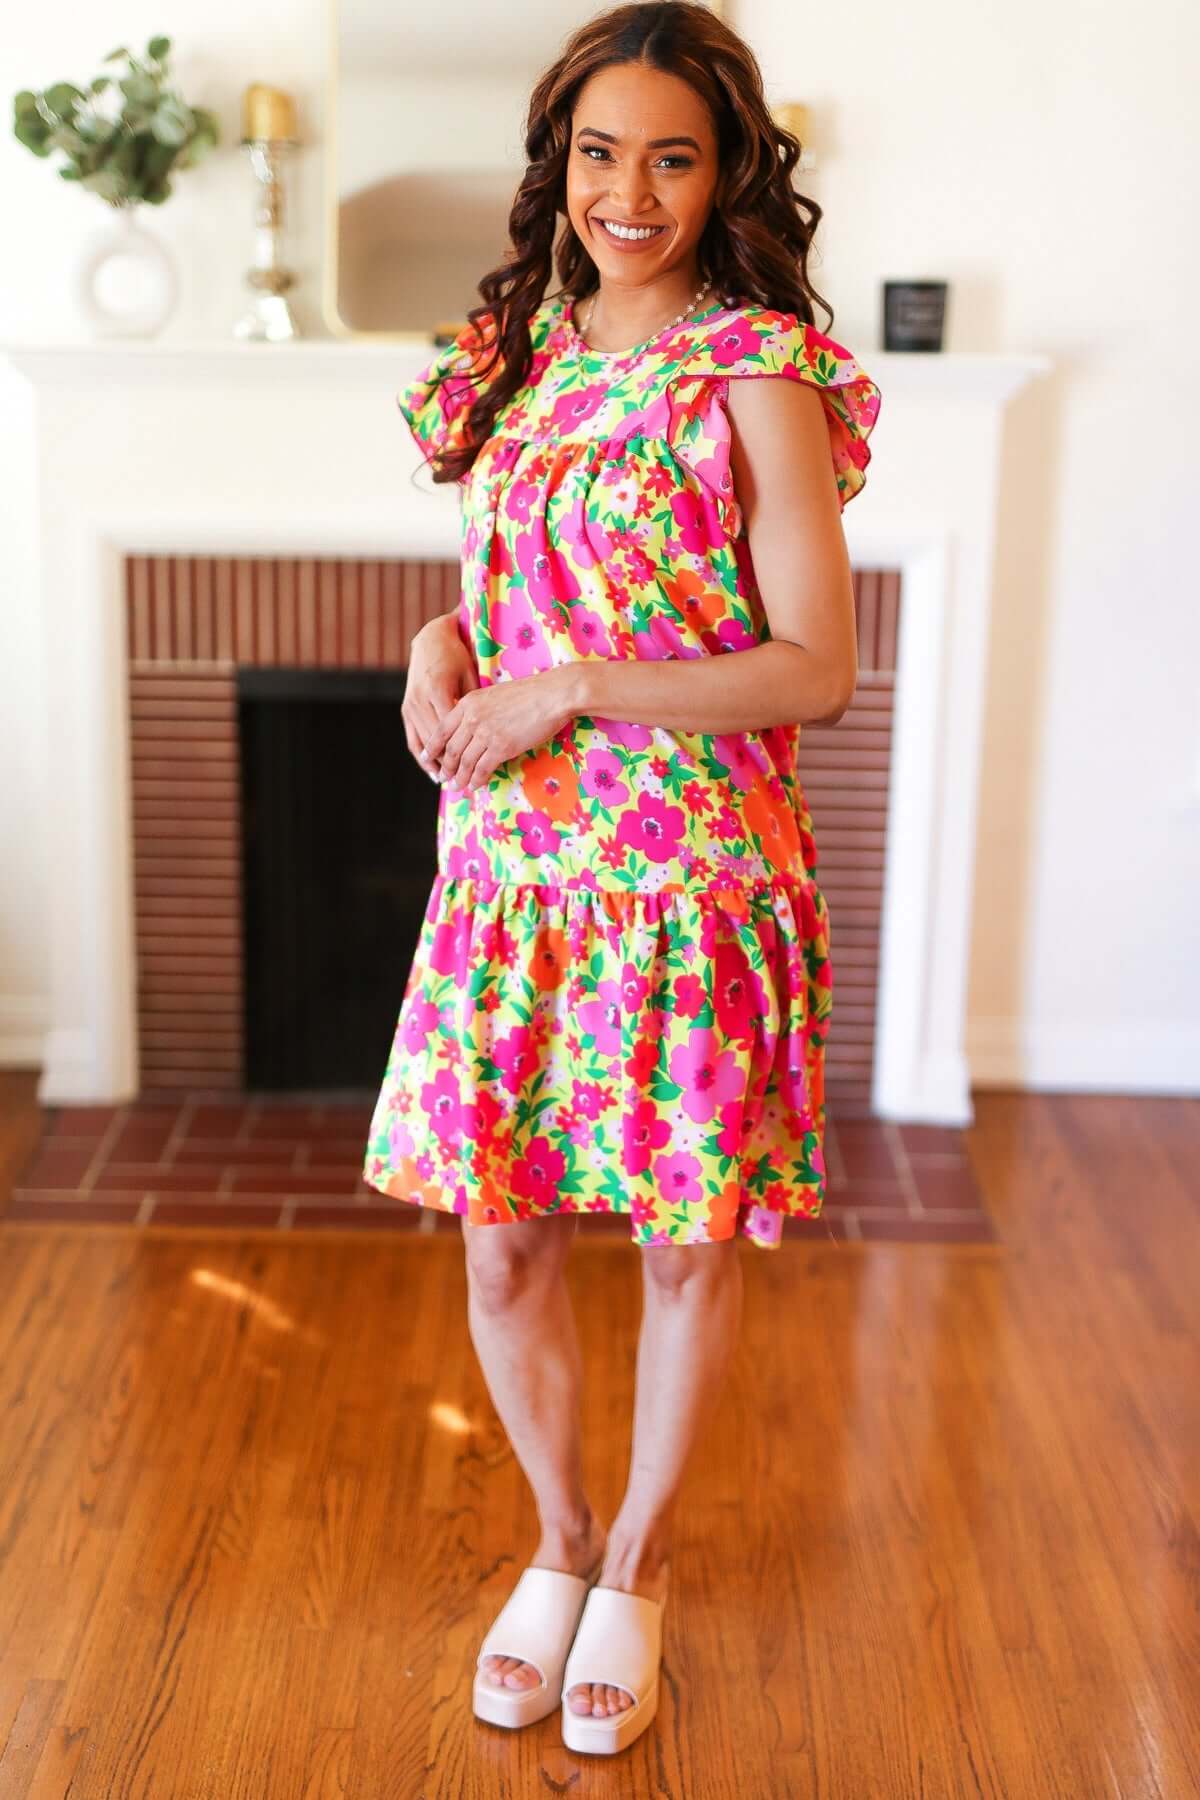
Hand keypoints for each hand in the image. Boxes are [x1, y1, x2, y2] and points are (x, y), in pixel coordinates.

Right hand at [401, 611, 479, 780]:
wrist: (431, 642)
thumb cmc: (458, 658)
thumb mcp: (471, 677)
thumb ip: (474, 704)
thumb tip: (488, 732)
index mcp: (438, 690)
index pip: (451, 730)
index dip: (462, 751)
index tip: (476, 767)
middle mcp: (420, 699)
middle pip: (436, 740)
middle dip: (449, 763)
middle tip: (462, 782)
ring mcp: (410, 705)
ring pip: (423, 742)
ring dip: (435, 764)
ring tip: (448, 782)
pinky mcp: (406, 709)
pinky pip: (413, 738)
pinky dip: (423, 757)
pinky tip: (432, 771)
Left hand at [422, 666, 577, 792]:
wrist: (551, 695)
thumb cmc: (529, 693)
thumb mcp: (495, 695)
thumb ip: (480, 710)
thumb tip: (474, 729)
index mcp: (469, 703)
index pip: (442, 728)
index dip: (432, 746)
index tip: (427, 756)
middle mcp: (472, 718)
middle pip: (451, 748)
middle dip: (445, 767)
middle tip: (443, 778)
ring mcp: (486, 733)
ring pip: (465, 762)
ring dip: (459, 778)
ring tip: (457, 787)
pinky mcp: (501, 747)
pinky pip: (482, 768)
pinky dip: (476, 780)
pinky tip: (475, 786)